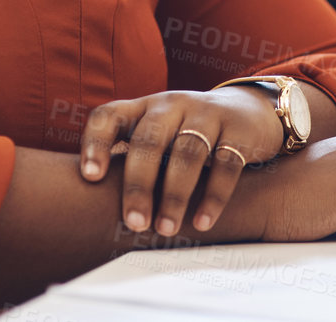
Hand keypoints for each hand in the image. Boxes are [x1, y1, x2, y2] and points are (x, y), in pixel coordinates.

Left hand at [79, 87, 284, 236]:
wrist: (248, 111)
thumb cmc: (186, 132)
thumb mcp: (156, 133)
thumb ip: (128, 156)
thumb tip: (87, 204)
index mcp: (144, 107)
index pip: (109, 115)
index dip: (95, 144)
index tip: (89, 177)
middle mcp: (172, 105)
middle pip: (149, 141)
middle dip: (138, 185)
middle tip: (134, 223)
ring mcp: (207, 115)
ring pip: (187, 152)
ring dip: (174, 194)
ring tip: (165, 229)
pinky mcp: (238, 131)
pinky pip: (225, 164)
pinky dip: (213, 196)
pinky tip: (202, 221)